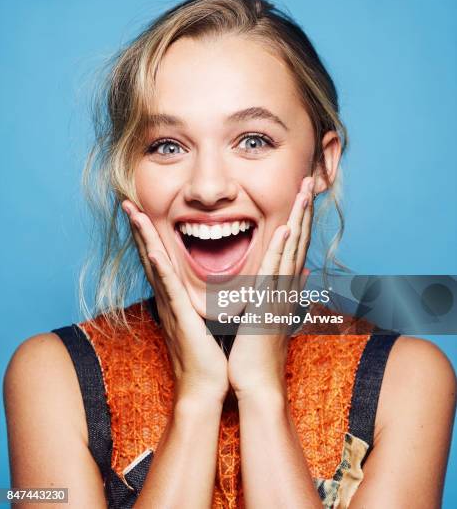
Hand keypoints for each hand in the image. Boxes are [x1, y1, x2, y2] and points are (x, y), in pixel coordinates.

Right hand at [122, 201, 228, 405]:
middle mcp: (168, 299)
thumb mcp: (208, 321)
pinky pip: (169, 289)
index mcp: (176, 298)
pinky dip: (160, 269)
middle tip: (128, 201)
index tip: (145, 209)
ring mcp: (171, 307)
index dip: (151, 233)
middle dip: (140, 227)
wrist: (205, 390)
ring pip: (155, 265)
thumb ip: (209, 300)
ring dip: (144, 238)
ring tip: (134, 213)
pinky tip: (153, 250)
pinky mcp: (180, 318)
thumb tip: (219, 285)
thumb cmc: (209, 358)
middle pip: (151, 255)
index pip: (161, 258)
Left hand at [227, 177, 313, 400]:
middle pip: (299, 241)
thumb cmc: (257, 355)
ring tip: (305, 191)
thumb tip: (298, 277)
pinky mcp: (268, 304)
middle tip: (309, 181)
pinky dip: (282, 249)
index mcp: (283, 290)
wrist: (256, 385)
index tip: (302, 196)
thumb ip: (281, 295)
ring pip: (291, 249)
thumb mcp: (270, 319)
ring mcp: (280, 295)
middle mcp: (286, 288)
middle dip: (304, 210)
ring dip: (299, 219)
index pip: (294, 247)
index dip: (300, 219)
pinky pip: (275, 271)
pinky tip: (287, 227)